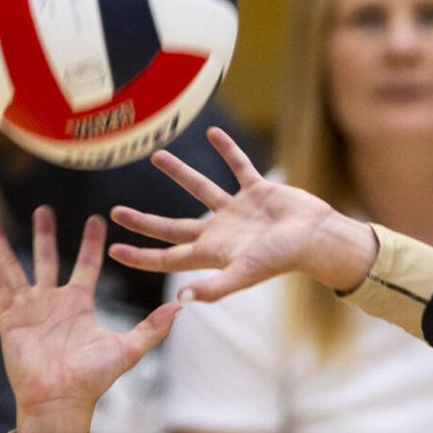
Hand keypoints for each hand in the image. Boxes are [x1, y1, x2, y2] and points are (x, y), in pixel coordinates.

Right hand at [0, 206, 179, 432]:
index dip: (92, 243)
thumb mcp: (128, 349)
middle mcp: (52, 302)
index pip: (86, 266)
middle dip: (43, 234)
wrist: (61, 401)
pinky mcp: (8, 318)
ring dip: (0, 240)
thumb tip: (181, 307)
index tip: (97, 219)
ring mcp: (28, 308)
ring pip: (12, 265)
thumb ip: (153, 327)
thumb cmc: (93, 380)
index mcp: (79, 305)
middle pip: (46, 258)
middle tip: (43, 209)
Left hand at [108, 127, 377, 301]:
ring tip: (158, 155)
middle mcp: (221, 233)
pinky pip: (238, 166)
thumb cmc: (283, 259)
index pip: (168, 257)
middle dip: (145, 222)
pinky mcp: (259, 191)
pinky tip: (212, 134)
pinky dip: (227, 151)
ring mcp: (239, 212)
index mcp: (213, 253)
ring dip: (179, 173)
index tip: (113, 248)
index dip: (140, 255)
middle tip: (116, 212)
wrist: (319, 238)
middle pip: (174, 227)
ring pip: (201, 189)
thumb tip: (182, 298)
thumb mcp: (245, 273)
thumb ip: (215, 287)